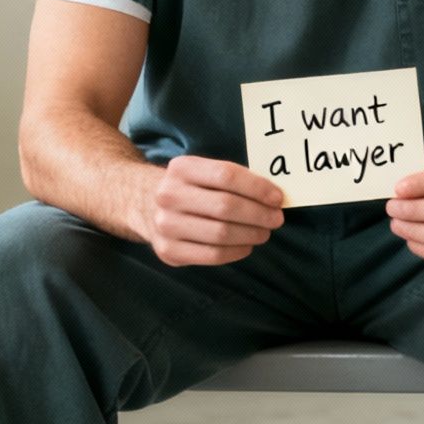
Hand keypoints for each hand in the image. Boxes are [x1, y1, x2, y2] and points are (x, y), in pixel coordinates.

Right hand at [145, 155, 284, 266]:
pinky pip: (211, 255)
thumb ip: (234, 180)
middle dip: (259, 214)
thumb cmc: (191, 188)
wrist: (146, 205)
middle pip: (226, 206)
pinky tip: (246, 245)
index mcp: (182, 168)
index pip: (227, 175)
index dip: (257, 187)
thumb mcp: (204, 172)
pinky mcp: (167, 251)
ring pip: (221, 233)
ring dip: (251, 234)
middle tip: (276, 219)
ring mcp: (165, 225)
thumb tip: (273, 197)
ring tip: (264, 232)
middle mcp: (169, 195)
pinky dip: (236, 252)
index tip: (278, 198)